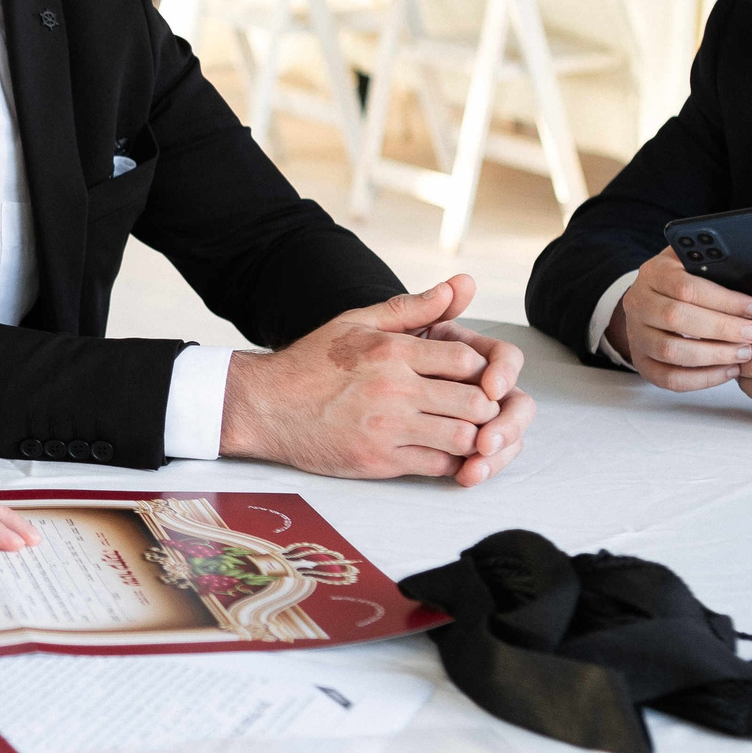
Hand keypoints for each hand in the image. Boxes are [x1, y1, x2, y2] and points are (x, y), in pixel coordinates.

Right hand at [219, 278, 536, 483]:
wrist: (264, 406)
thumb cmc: (310, 363)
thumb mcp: (357, 321)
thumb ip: (411, 308)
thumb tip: (460, 286)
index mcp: (391, 351)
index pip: (466, 360)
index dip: (482, 370)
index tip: (473, 377)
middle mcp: (393, 389)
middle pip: (474, 402)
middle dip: (487, 406)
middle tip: (480, 408)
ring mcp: (387, 428)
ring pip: (462, 438)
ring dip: (473, 437)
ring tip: (466, 430)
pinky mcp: (378, 460)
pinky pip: (435, 466)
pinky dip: (450, 462)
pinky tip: (444, 453)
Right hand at [607, 247, 751, 390]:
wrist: (654, 300)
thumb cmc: (686, 282)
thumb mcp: (698, 264)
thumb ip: (719, 269)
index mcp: (654, 273)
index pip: (686, 287)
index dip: (723, 300)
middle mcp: (638, 302)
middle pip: (675, 318)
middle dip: (721, 329)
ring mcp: (635, 334)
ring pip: (669, 350)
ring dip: (713, 356)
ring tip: (744, 354)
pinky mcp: (641, 361)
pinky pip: (668, 378)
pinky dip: (701, 379)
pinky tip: (728, 371)